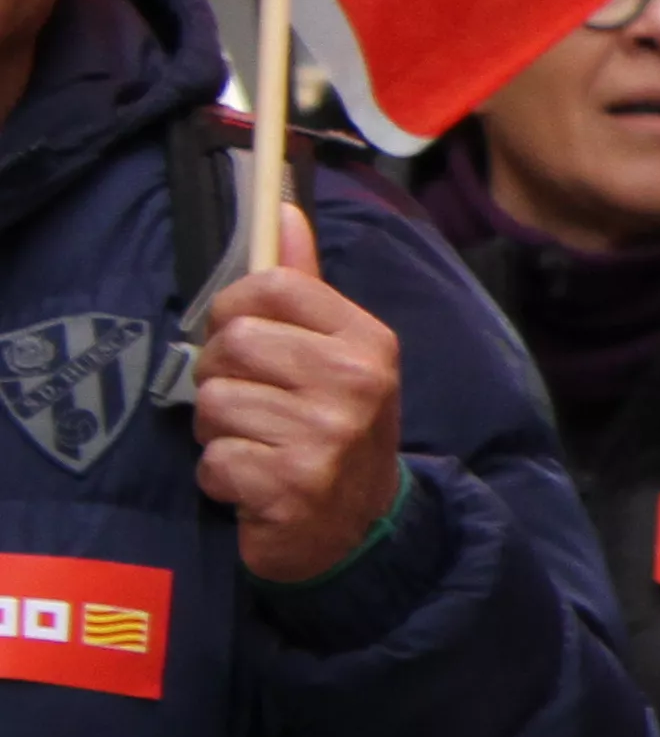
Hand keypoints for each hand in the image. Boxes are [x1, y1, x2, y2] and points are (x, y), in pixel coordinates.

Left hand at [197, 204, 402, 582]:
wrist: (361, 527)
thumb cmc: (335, 427)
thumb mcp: (336, 353)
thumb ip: (305, 286)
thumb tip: (280, 209)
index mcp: (367, 341)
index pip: (272, 285)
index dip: (234, 308)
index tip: (241, 337)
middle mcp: (355, 382)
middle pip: (233, 343)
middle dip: (222, 376)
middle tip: (251, 403)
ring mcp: (326, 435)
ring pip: (214, 403)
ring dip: (219, 431)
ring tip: (256, 445)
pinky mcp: (292, 484)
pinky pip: (214, 460)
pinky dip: (221, 477)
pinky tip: (255, 483)